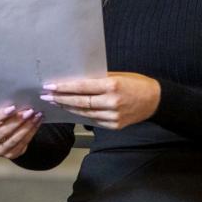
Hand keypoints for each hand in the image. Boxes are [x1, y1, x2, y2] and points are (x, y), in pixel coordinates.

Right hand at [0, 105, 42, 158]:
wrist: (5, 133)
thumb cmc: (1, 118)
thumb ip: (5, 109)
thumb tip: (19, 101)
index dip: (0, 115)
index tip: (13, 108)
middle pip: (1, 133)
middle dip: (16, 121)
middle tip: (29, 112)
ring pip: (13, 140)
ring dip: (27, 127)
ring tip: (36, 116)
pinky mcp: (10, 155)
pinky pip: (22, 145)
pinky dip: (31, 133)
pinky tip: (36, 123)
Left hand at [40, 73, 160, 128]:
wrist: (155, 100)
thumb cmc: (135, 83)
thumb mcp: (117, 75)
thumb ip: (97, 79)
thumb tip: (75, 79)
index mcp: (112, 86)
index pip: (82, 87)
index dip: (64, 88)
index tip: (49, 86)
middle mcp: (112, 102)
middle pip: (80, 102)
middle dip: (61, 99)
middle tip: (46, 96)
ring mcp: (114, 116)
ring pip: (85, 113)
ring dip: (68, 108)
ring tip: (55, 102)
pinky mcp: (115, 125)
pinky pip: (94, 120)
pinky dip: (81, 115)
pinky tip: (70, 110)